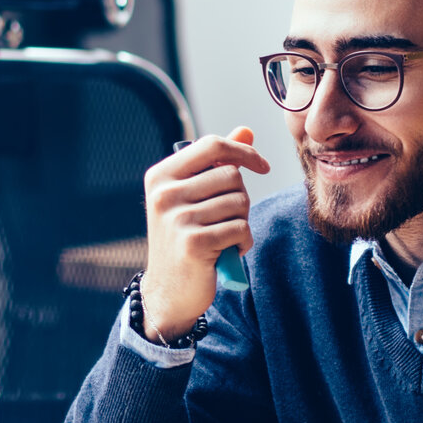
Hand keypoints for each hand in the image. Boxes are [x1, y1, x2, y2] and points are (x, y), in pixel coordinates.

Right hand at [139, 127, 269, 339]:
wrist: (169, 292)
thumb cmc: (185, 238)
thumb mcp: (194, 197)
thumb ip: (217, 163)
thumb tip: (246, 131)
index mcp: (160, 176)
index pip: (211, 145)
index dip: (243, 151)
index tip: (261, 166)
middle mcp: (164, 194)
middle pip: (231, 175)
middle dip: (241, 197)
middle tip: (226, 219)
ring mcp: (177, 219)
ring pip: (239, 202)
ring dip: (242, 222)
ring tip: (223, 237)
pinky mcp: (194, 244)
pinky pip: (240, 228)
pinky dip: (242, 242)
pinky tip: (226, 252)